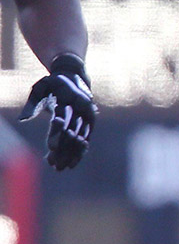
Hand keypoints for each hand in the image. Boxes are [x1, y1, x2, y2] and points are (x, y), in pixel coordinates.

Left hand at [19, 54, 96, 170]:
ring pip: (80, 139)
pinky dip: (79, 152)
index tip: (51, 149)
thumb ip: (32, 104)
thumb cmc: (53, 83)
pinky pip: (86, 139)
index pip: (64, 120)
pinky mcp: (91, 122)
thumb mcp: (40, 88)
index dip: (57, 135)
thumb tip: (23, 120)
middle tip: (54, 165)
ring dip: (71, 154)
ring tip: (61, 168)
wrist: (74, 76)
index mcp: (70, 99)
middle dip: (63, 150)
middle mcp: (82, 109)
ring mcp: (88, 116)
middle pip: (72, 133)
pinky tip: (71, 163)